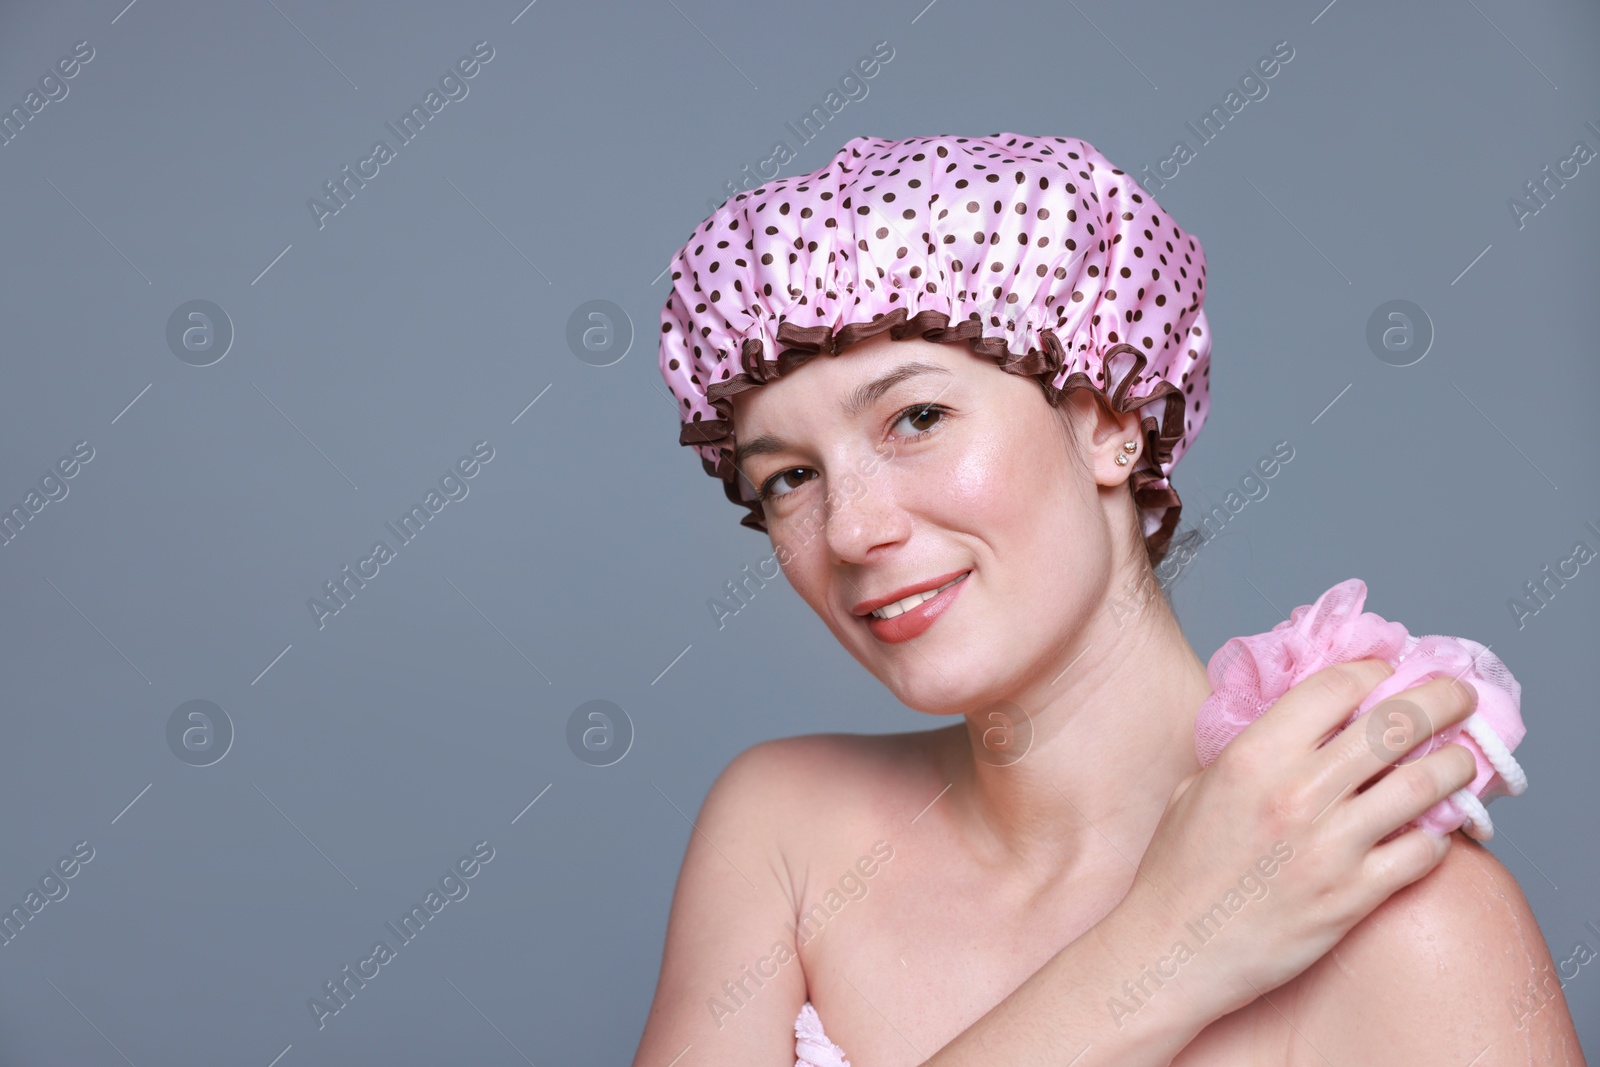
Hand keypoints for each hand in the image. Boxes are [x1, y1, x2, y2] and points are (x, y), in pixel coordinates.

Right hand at [1103, 659, 1478, 1020]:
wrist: (1173, 948)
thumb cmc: (1179, 867)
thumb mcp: (1202, 784)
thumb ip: (1255, 750)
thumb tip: (1307, 724)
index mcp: (1254, 756)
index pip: (1336, 687)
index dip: (1374, 671)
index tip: (1391, 673)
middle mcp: (1296, 792)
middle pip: (1395, 724)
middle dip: (1441, 700)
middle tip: (1459, 696)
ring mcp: (1329, 846)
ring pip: (1423, 784)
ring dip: (1455, 763)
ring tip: (1463, 759)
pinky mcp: (1352, 897)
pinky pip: (1422, 852)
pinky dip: (1440, 835)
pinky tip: (1436, 828)